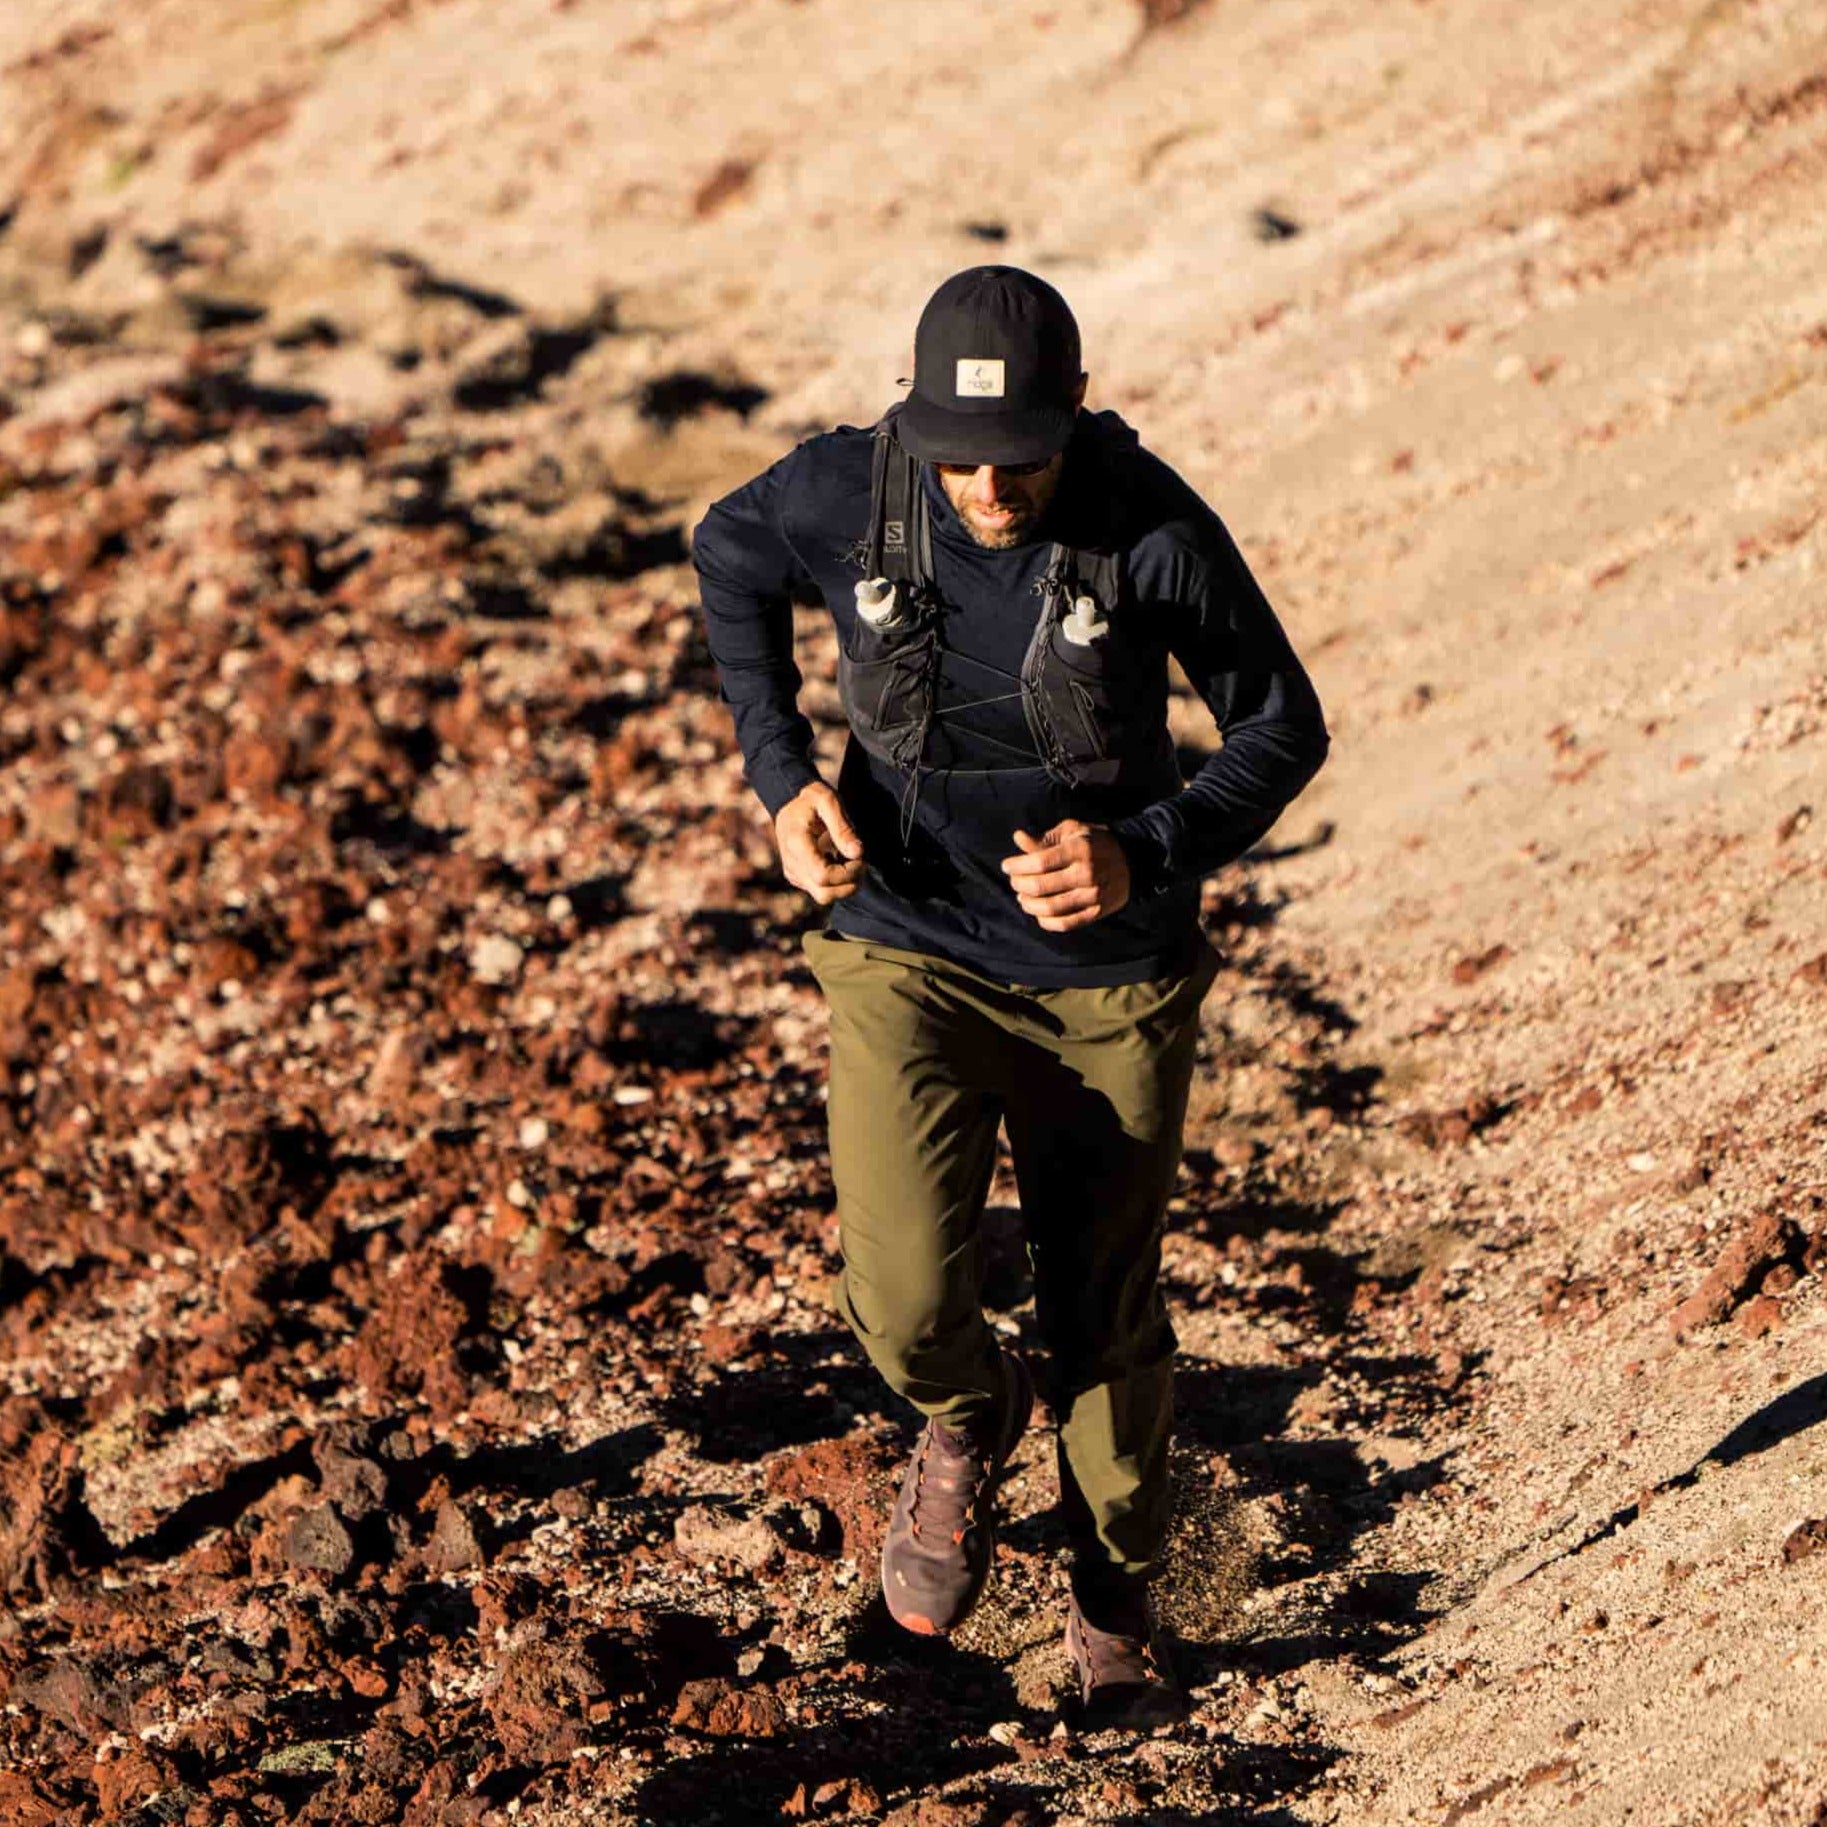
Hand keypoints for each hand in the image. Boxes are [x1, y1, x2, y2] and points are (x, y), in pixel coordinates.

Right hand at [774, 780, 866, 904]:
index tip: (860, 856)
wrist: (789, 803)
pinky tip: (837, 860)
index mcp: (796, 843)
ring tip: (849, 861)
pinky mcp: (797, 877)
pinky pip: (820, 891)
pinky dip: (836, 883)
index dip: (848, 873)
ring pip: (823, 897)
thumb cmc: (812, 799)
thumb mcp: (829, 801)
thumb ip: (843, 828)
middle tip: (859, 861)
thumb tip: (857, 853)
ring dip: (844, 885)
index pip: (823, 876)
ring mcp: (793, 873)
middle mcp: (791, 863)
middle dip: (849, 883)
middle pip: (825, 893)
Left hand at [1000, 820, 1130, 930]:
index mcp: (1079, 850)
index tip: (1007, 866)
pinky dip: (1046, 922)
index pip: (1039, 862)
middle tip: (1014, 881)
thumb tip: (1018, 838)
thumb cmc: (1095, 843)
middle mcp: (1086, 873)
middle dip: (1019, 884)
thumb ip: (1044, 838)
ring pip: (1050, 907)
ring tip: (1022, 897)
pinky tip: (1038, 914)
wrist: (1134, 861)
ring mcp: (1093, 895)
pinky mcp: (1097, 912)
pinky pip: (1065, 923)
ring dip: (1029, 904)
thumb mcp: (1073, 831)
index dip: (1017, 865)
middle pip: (1041, 886)